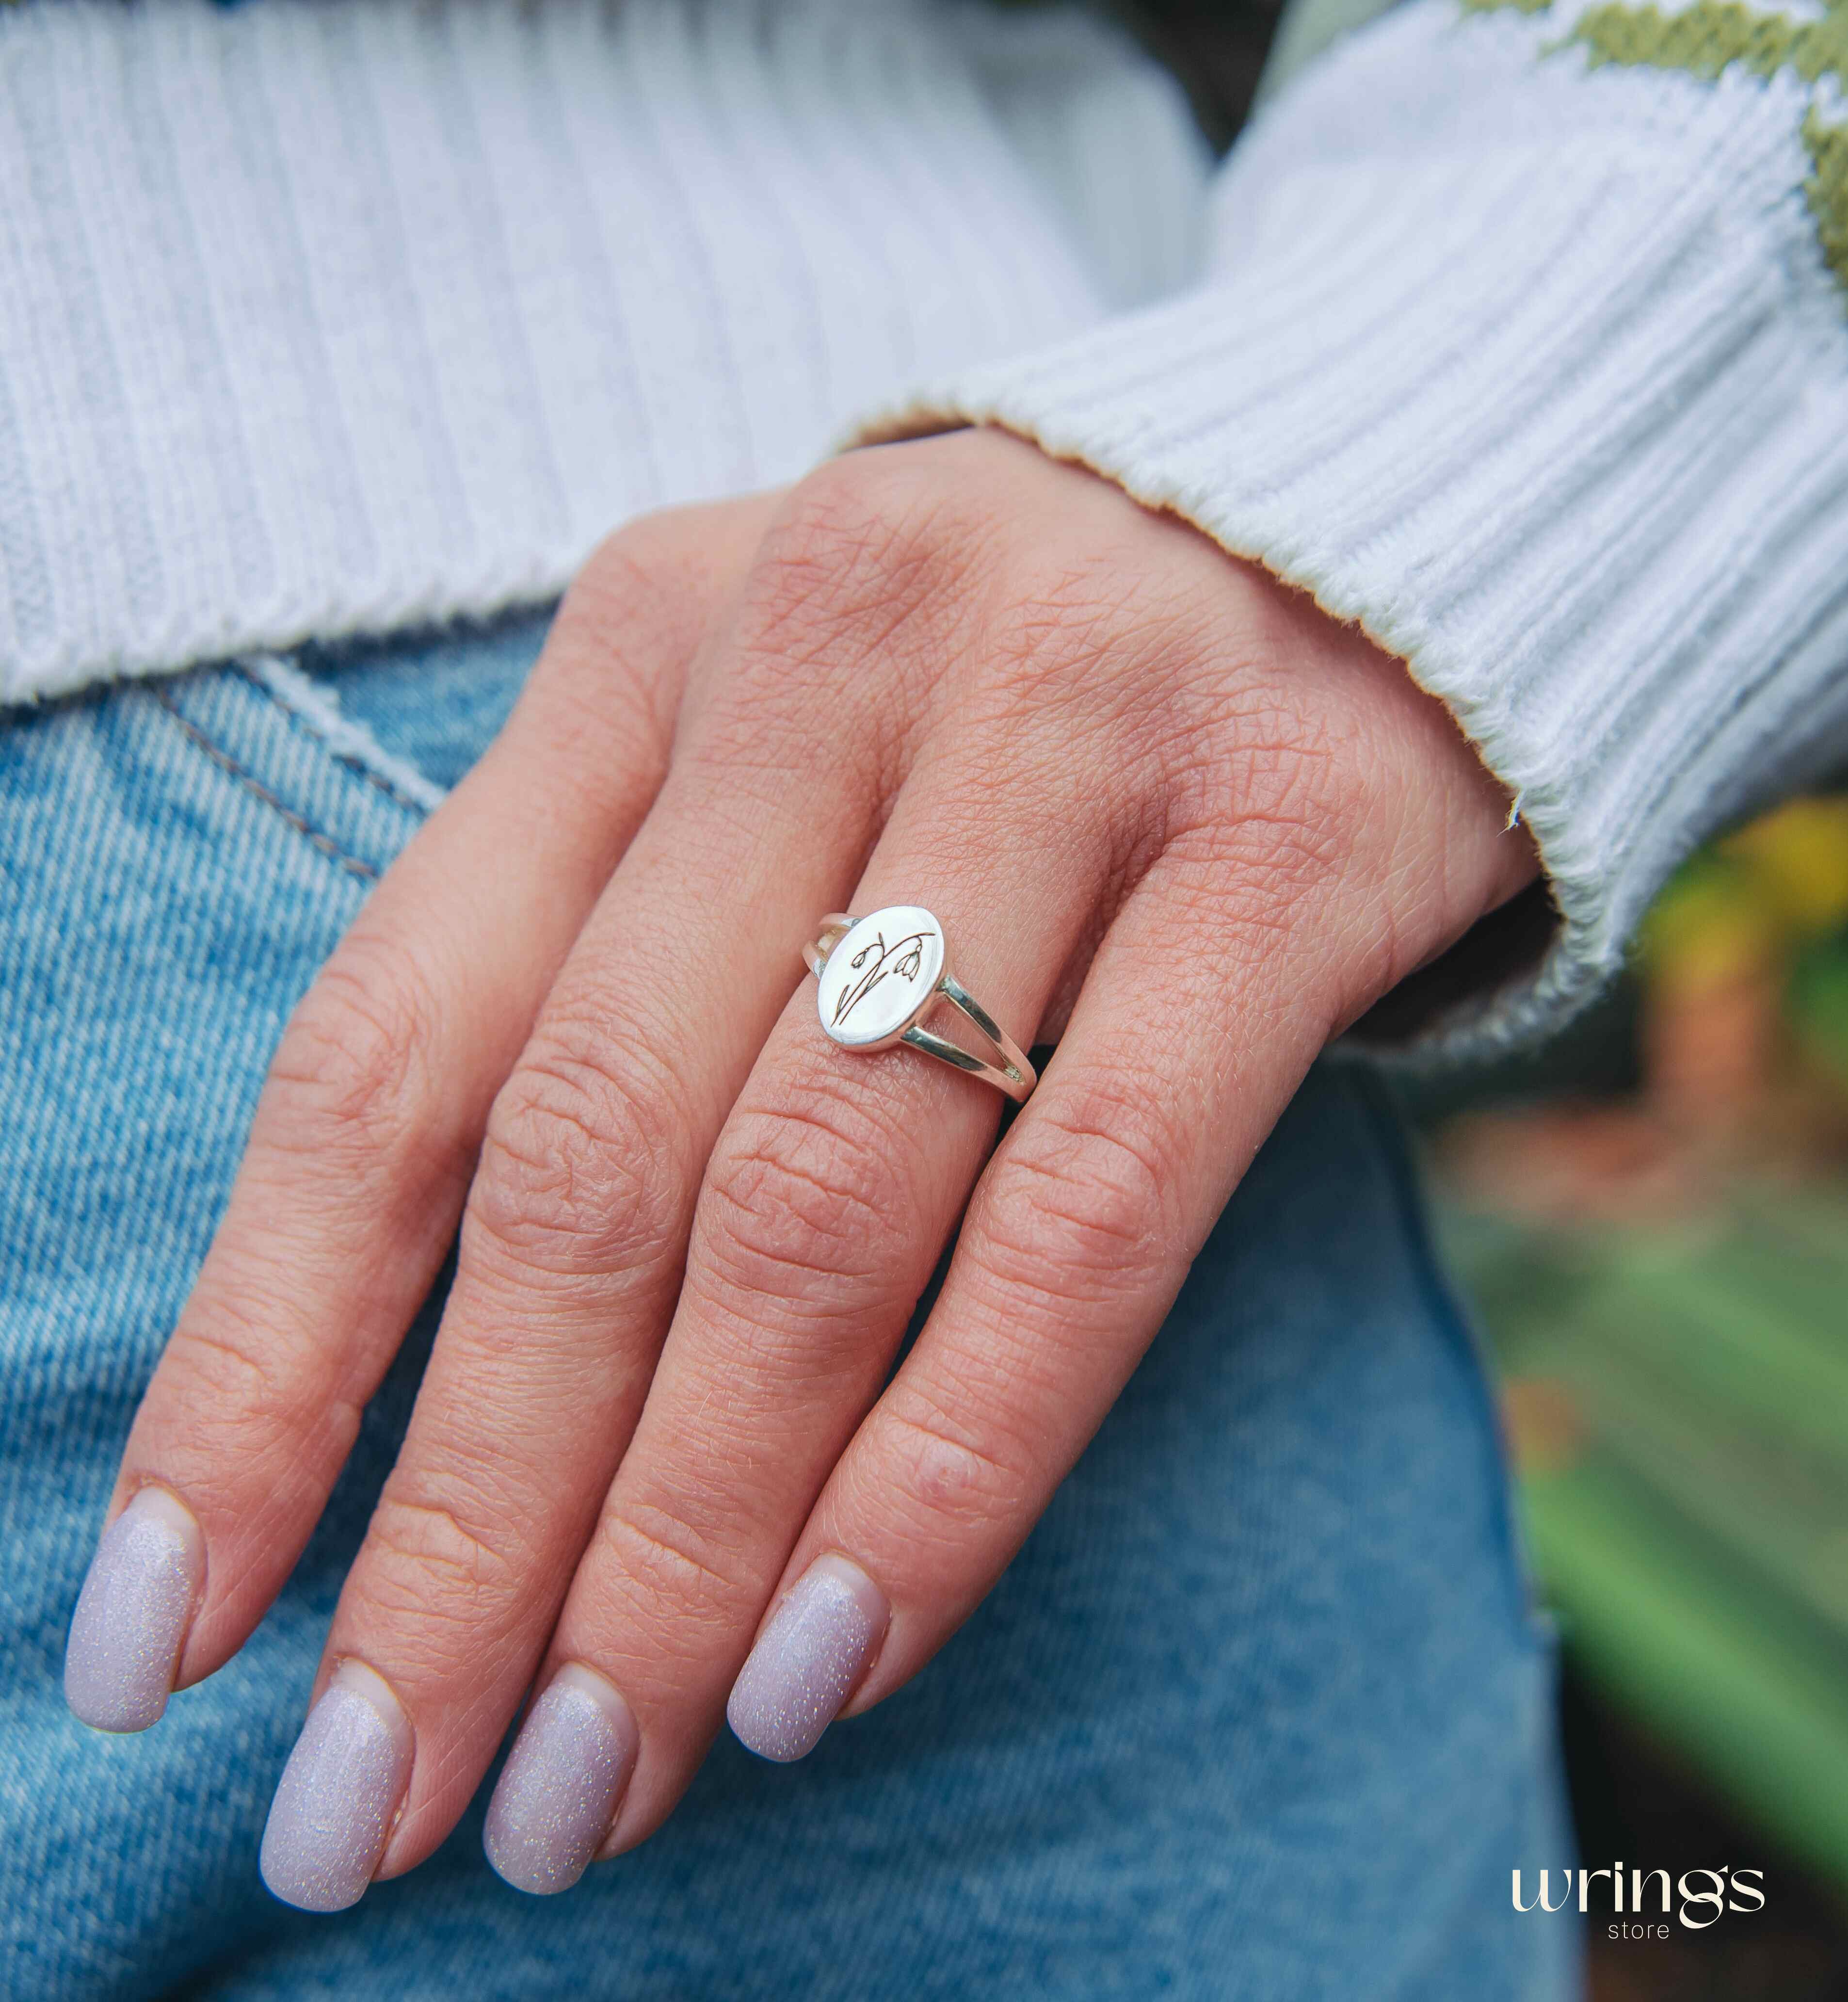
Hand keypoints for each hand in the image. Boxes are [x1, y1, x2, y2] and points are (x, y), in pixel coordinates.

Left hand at [71, 430, 1534, 1905]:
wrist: (1371, 517)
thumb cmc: (1013, 701)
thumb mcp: (768, 776)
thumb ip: (617, 999)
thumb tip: (456, 1401)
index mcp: (644, 644)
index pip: (392, 1044)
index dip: (261, 1357)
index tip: (169, 1635)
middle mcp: (820, 657)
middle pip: (586, 1164)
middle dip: (470, 1520)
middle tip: (390, 1800)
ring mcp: (1061, 732)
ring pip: (816, 1210)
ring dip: (688, 1535)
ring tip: (602, 1772)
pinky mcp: (1278, 842)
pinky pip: (1089, 1209)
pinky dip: (952, 1454)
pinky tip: (843, 1648)